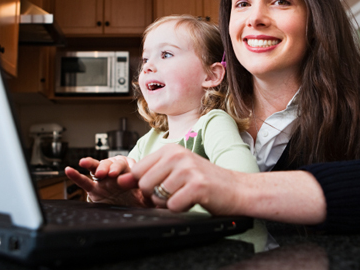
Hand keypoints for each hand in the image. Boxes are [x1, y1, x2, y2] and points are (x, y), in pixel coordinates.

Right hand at [65, 157, 148, 206]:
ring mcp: (105, 180)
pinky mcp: (95, 190)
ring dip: (92, 165)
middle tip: (107, 173)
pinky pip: (85, 182)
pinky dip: (76, 176)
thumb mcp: (150, 198)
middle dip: (108, 167)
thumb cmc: (141, 201)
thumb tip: (162, 195)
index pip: (127, 165)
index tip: (120, 174)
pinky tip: (69, 170)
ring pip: (97, 168)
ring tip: (85, 163)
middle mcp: (117, 174)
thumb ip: (154, 193)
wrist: (133, 211)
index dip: (123, 168)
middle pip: (111, 164)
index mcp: (131, 171)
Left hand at [124, 145, 326, 223]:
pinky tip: (193, 201)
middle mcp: (178, 155)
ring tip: (186, 195)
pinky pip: (173, 206)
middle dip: (156, 196)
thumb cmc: (206, 182)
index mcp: (170, 149)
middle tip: (176, 193)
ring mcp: (188, 169)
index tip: (160, 187)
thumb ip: (149, 174)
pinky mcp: (197, 185)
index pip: (137, 170)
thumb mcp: (176, 171)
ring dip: (170, 203)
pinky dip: (181, 209)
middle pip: (144, 185)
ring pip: (158, 196)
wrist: (237, 189)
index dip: (144, 186)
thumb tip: (121, 180)